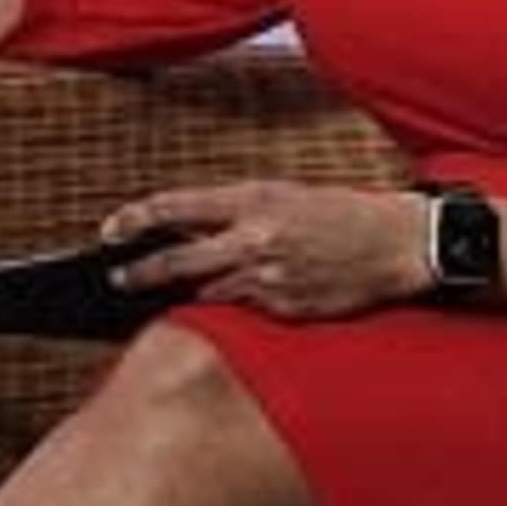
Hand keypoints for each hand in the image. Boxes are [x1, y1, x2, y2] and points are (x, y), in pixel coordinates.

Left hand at [99, 178, 421, 325]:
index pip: (176, 207)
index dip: (135, 219)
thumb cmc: (340, 212)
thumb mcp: (283, 194)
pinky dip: (240, 305)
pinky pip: (247, 311)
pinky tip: (247, 298)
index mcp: (253, 200)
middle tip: (117, 279)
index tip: (110, 231)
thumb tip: (186, 229)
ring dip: (196, 291)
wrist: (396, 243)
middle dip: (141, 272)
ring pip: (210, 292)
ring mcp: (270, 279)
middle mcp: (255, 239)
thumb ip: (235, 211)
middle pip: (178, 262)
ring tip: (182, 290)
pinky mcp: (286, 309)